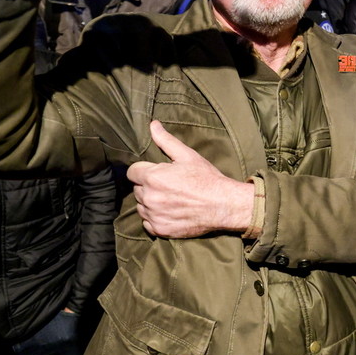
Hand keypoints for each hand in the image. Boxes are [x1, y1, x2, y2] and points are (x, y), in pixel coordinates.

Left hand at [127, 121, 253, 237]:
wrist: (223, 205)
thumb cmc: (206, 179)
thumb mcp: (188, 156)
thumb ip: (166, 141)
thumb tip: (153, 125)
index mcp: (153, 177)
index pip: (132, 172)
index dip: (145, 170)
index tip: (158, 173)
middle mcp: (150, 197)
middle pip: (137, 189)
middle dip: (149, 186)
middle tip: (169, 186)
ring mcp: (154, 215)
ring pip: (141, 206)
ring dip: (151, 202)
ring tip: (171, 199)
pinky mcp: (160, 229)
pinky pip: (147, 222)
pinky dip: (155, 218)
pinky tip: (171, 212)